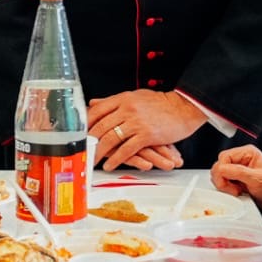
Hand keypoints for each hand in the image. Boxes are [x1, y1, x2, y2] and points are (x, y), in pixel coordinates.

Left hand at [86, 90, 204, 170]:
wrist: (183, 107)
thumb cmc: (161, 103)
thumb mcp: (135, 96)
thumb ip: (114, 101)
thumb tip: (94, 103)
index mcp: (123, 99)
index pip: (97, 110)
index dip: (85, 123)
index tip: (78, 133)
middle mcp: (127, 109)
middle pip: (101, 126)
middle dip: (89, 141)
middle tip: (81, 151)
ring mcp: (136, 122)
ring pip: (111, 139)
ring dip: (99, 152)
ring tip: (92, 160)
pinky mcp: (146, 135)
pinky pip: (126, 149)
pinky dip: (116, 159)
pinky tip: (110, 165)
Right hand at [209, 145, 261, 216]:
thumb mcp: (257, 179)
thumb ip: (238, 172)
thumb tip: (221, 169)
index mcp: (247, 153)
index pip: (224, 157)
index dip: (222, 171)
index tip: (229, 183)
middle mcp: (241, 159)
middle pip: (219, 165)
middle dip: (223, 179)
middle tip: (233, 189)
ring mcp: (237, 170)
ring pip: (219, 174)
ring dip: (224, 185)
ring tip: (237, 191)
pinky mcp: (235, 179)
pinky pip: (223, 182)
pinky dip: (226, 189)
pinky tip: (237, 192)